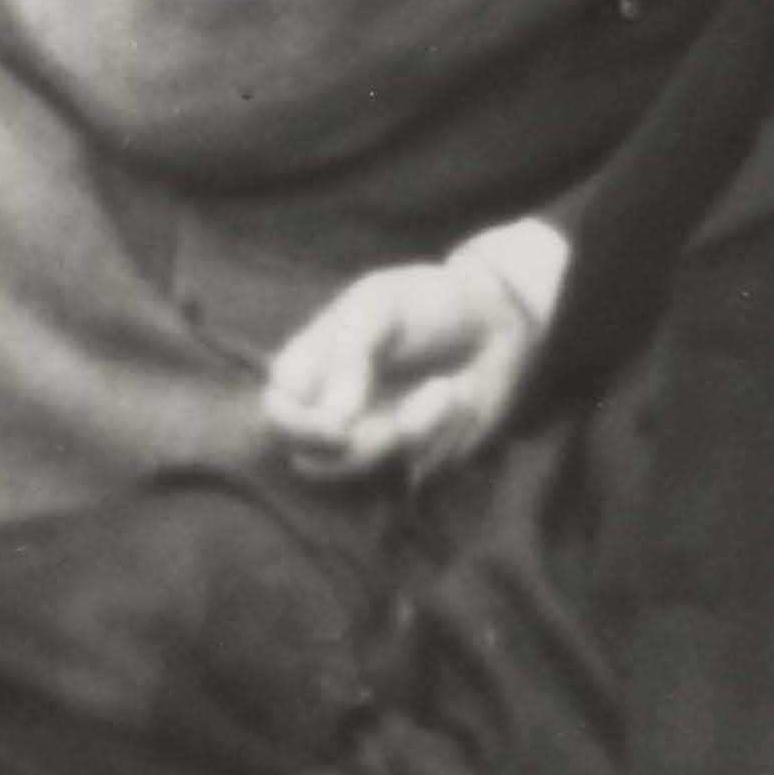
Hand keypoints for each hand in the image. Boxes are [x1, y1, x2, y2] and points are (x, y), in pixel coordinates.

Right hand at [260, 251, 539, 483]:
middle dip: (371, 442)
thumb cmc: (428, 301)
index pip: (276, 416)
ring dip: (421, 431)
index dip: (297, 431)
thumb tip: (332, 421)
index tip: (338, 429)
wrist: (497, 320)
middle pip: (315, 461)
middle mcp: (332, 412)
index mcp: (311, 368)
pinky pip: (417, 473)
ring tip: (450, 389)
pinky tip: (461, 400)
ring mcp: (372, 440)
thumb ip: (348, 357)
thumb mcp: (380, 306)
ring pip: (371, 471)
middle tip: (419, 404)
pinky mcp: (413, 461)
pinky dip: (446, 438)